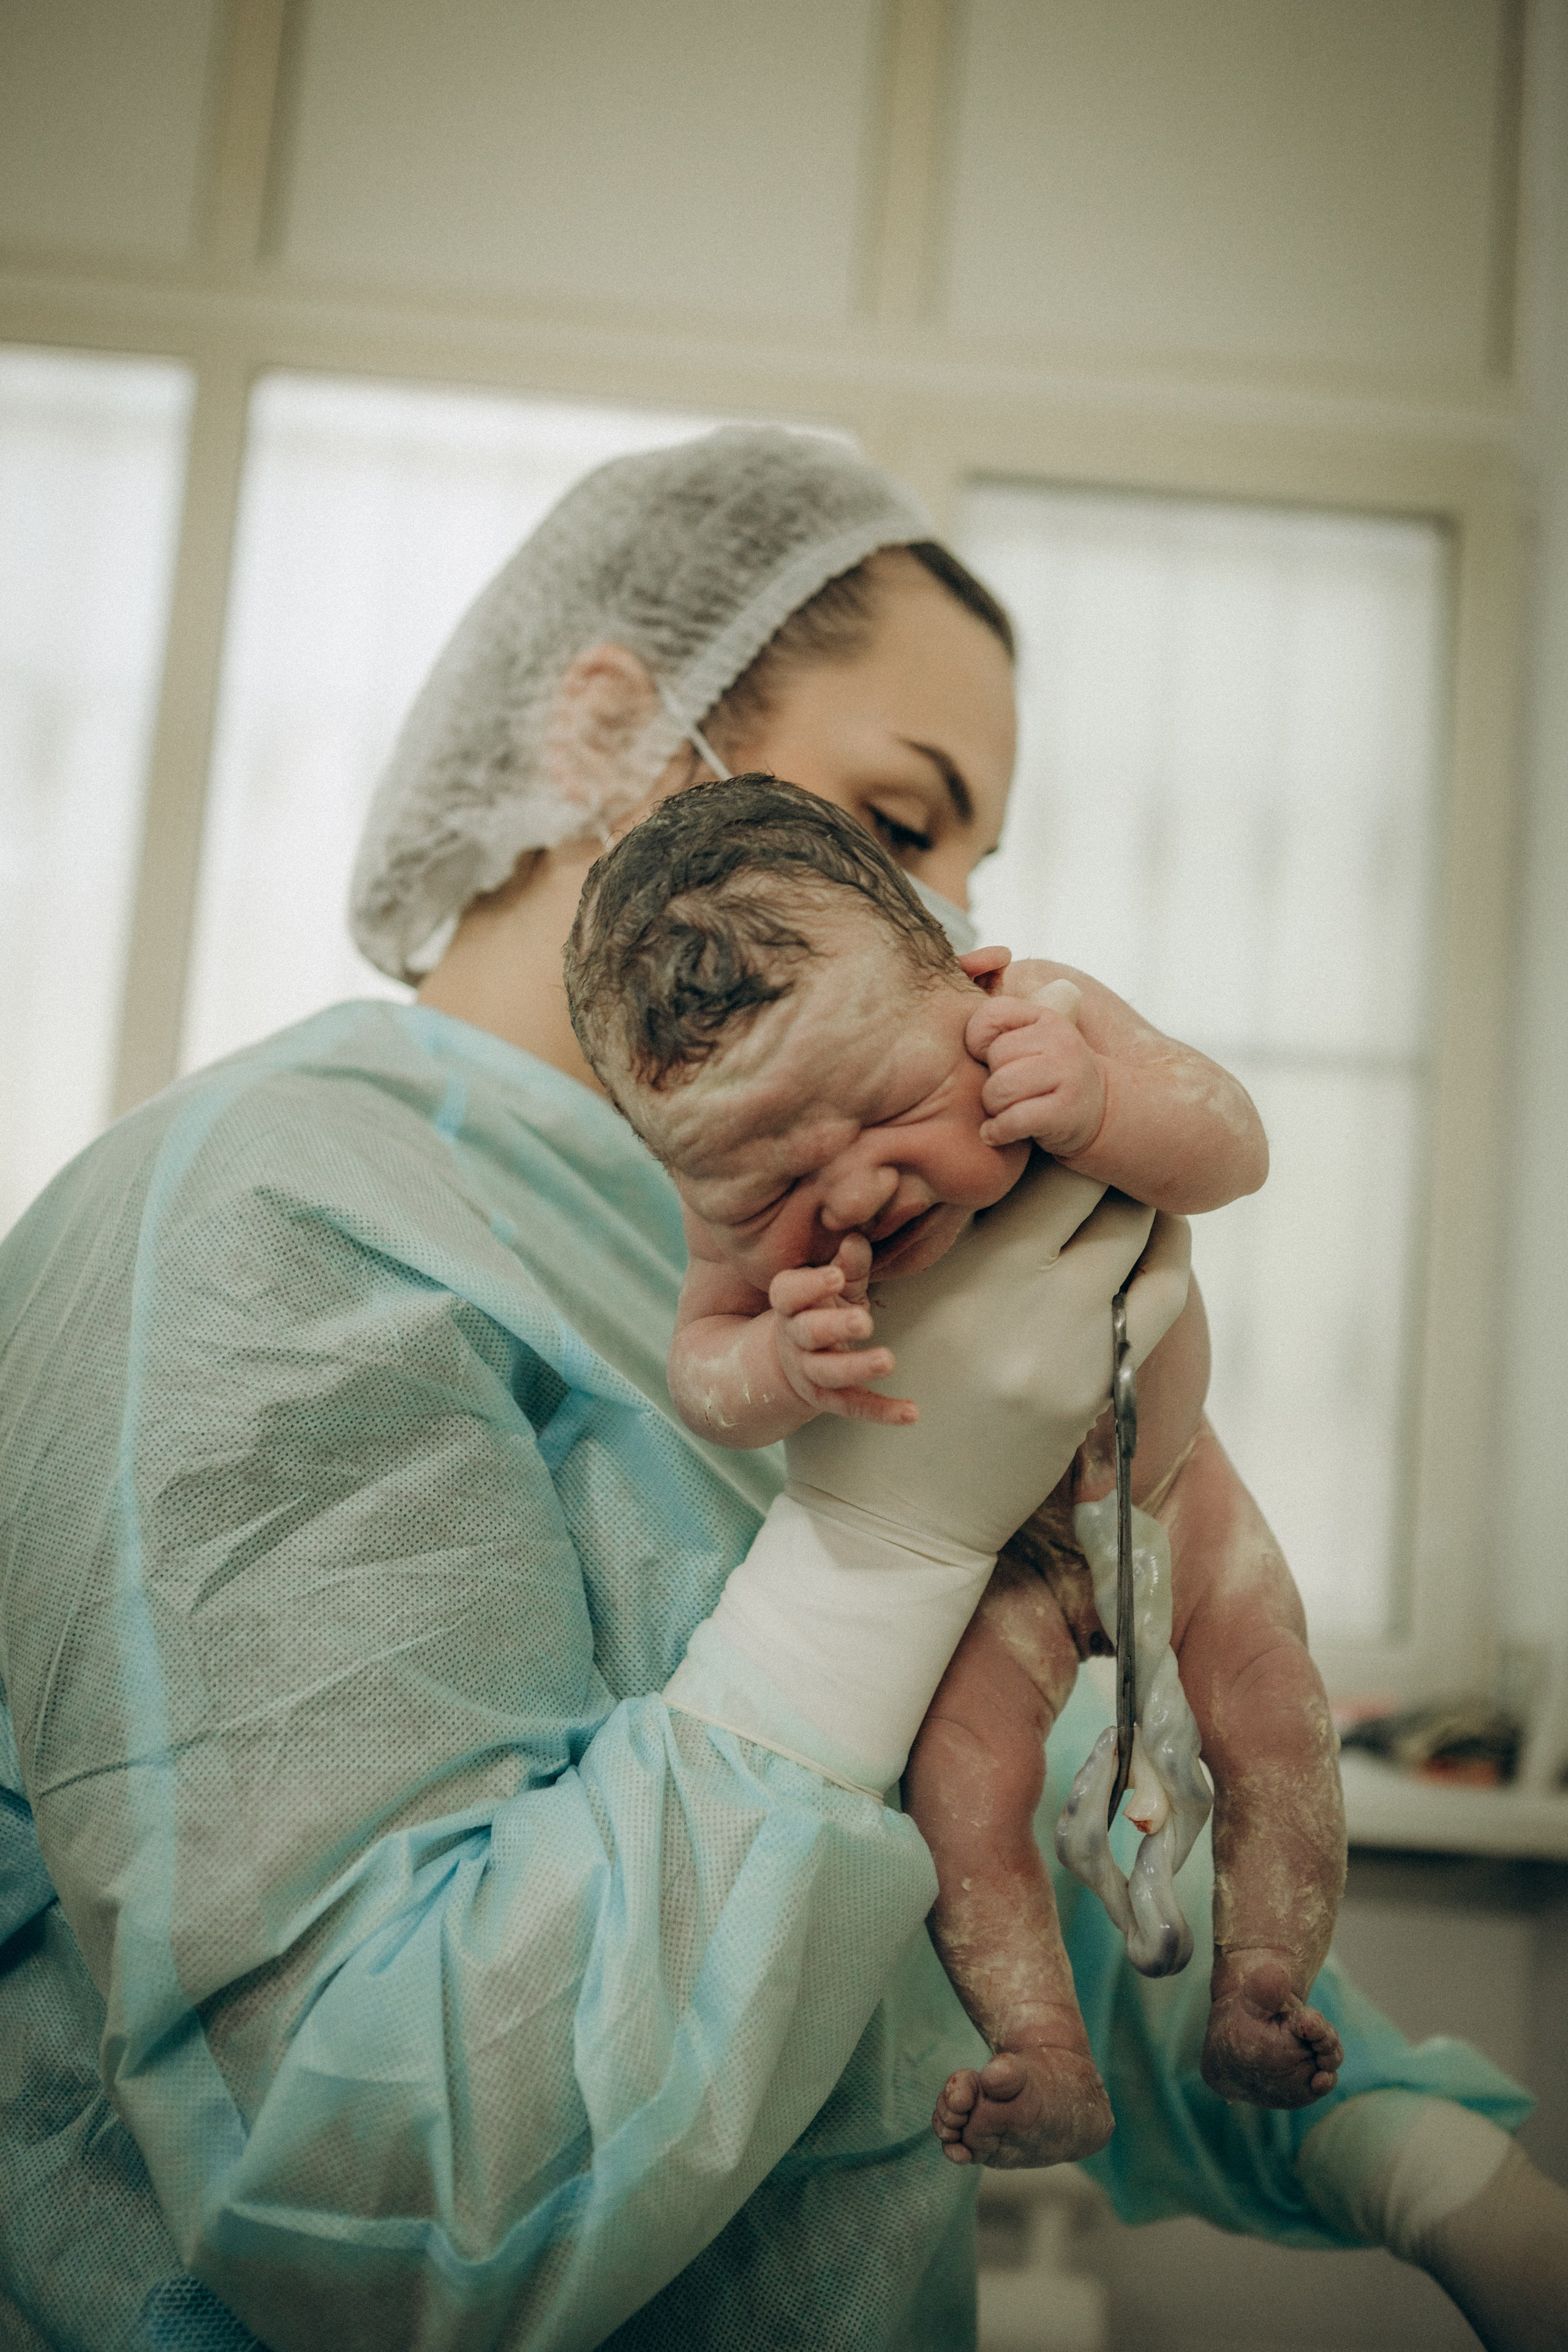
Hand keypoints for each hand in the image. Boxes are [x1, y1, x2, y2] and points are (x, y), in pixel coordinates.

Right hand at [767, 1238, 915, 1425]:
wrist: (792, 1359)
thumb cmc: (820, 1307)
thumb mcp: (832, 1284)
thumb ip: (847, 1264)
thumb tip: (856, 1238)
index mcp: (791, 1304)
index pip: (787, 1293)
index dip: (808, 1286)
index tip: (835, 1277)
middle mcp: (795, 1339)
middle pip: (808, 1333)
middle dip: (834, 1326)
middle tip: (863, 1321)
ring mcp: (809, 1371)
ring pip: (828, 1372)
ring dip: (857, 1367)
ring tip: (888, 1361)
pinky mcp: (828, 1399)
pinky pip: (854, 1405)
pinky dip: (883, 1411)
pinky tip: (912, 1413)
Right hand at [786, 1161, 1191, 1561]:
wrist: (892, 1522)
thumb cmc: (865, 1400)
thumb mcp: (873, 1300)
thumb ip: (926, 1231)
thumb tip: (982, 1150)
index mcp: (955, 1266)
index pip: (1026, 1158)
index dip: (1043, 1122)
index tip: (1042, 1109)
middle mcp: (1021, 1295)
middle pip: (1094, 1183)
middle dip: (1096, 1151)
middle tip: (1092, 1134)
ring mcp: (1071, 1342)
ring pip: (1138, 1232)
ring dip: (1137, 1198)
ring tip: (1125, 1181)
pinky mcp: (1100, 1383)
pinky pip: (1159, 1297)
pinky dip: (1164, 1255)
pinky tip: (1152, 1239)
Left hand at [965, 984, 1106, 1156]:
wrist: (1099, 1110)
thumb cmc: (1048, 1076)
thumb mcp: (1031, 1041)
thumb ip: (999, 1026)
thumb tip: (956, 1002)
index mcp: (1045, 1016)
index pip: (990, 1015)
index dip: (977, 1041)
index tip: (987, 1058)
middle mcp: (1060, 1039)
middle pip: (995, 1057)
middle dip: (989, 1080)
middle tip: (1005, 1092)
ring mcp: (1067, 1074)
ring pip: (1000, 1089)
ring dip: (994, 1108)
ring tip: (1004, 1111)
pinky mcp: (1066, 1111)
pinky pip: (1014, 1119)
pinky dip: (998, 1131)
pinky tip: (997, 1133)